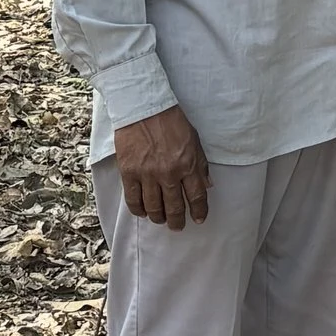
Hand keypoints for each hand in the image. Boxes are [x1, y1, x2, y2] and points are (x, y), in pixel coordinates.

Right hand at [112, 105, 209, 228]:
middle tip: (177, 226)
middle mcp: (169, 173)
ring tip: (161, 219)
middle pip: (174, 206)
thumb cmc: (171, 122)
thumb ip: (200, 164)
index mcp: (188, 164)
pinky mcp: (129, 173)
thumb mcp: (194, 140)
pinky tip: (143, 212)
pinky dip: (138, 210)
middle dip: (177, 220)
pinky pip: (133, 200)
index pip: (196, 196)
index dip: (199, 211)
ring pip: (153, 207)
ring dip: (158, 217)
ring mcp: (147, 174)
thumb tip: (206, 186)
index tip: (199, 219)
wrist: (144, 108)